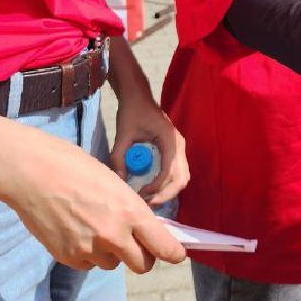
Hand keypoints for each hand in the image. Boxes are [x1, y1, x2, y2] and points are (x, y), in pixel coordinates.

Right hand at [0, 125, 186, 272]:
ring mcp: (89, 249)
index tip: (176, 254)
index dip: (173, 253)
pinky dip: (87, 254)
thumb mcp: (114, 182)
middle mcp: (113, 235)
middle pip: (142, 265)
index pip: (163, 246)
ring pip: (112, 264)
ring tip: (93, 225)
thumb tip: (144, 231)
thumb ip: (131, 210)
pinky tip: (75, 230)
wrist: (31, 172)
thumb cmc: (74, 167)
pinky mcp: (68, 257)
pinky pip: (88, 264)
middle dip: (142, 256)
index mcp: (130, 211)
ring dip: (110, 252)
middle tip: (135, 244)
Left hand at [112, 92, 189, 206]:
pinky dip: (167, 184)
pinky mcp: (174, 150)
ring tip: (149, 199)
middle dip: (165, 195)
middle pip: (181, 179)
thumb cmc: (131, 112)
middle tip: (146, 203)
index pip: (170, 170)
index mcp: (169, 139)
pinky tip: (152, 189)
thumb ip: (119, 157)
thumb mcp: (122, 134)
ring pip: (182, 178)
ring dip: (168, 191)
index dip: (158, 186)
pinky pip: (177, 172)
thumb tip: (120, 181)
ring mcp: (179, 148)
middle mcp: (179, 145)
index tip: (142, 193)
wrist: (137, 96)